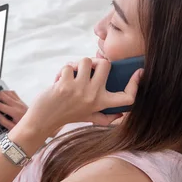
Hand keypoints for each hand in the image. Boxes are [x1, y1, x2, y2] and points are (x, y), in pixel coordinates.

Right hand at [0, 90, 27, 130]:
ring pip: (6, 92)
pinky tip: (2, 95)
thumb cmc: (26, 128)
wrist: (36, 125)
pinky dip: (5, 92)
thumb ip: (3, 121)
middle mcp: (17, 105)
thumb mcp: (13, 129)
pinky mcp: (21, 101)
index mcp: (14, 112)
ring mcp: (19, 101)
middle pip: (2, 95)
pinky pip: (12, 92)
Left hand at [17, 57, 141, 138]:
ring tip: (71, 75)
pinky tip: (58, 81)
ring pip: (86, 61)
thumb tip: (121, 114)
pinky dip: (62, 71)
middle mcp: (94, 96)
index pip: (127, 97)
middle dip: (95, 62)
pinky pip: (68, 66)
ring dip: (77, 64)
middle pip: (106, 65)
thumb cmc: (66, 116)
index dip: (136, 83)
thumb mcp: (88, 118)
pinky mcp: (65, 84)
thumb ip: (105, 117)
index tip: (139, 72)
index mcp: (102, 104)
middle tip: (86, 69)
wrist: (42, 120)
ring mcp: (80, 90)